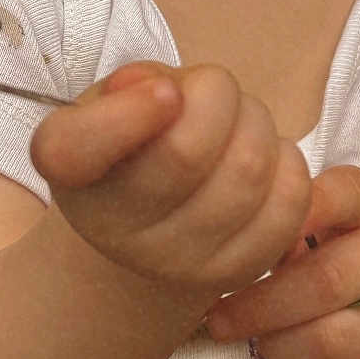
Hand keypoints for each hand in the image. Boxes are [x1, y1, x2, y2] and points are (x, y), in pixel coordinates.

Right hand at [30, 62, 312, 306]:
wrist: (153, 233)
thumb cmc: (136, 149)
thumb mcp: (111, 106)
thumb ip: (129, 87)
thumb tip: (165, 91)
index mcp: (71, 174)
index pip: (73, 150)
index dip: (126, 114)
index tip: (164, 92)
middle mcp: (114, 231)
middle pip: (186, 151)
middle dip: (217, 96)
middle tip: (215, 92)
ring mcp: (179, 263)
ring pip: (247, 171)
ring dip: (257, 125)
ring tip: (240, 124)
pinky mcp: (239, 271)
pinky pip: (288, 201)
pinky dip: (287, 161)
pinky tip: (265, 158)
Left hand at [204, 165, 359, 358]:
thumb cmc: (350, 255)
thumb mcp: (330, 225)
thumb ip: (291, 229)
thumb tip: (241, 255)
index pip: (346, 194)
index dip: (305, 209)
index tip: (254, 229)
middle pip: (327, 282)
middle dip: (261, 307)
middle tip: (221, 320)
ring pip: (333, 343)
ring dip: (279, 349)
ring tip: (261, 343)